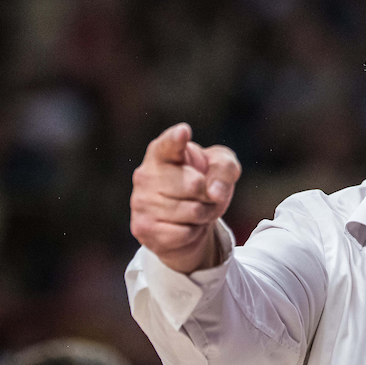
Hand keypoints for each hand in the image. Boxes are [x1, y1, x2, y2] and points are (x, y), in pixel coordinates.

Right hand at [130, 123, 240, 273]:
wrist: (187, 221)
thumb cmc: (202, 185)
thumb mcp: (222, 168)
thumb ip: (225, 169)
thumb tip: (214, 192)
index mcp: (162, 152)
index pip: (168, 144)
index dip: (176, 139)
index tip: (183, 131)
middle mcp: (145, 174)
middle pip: (194, 185)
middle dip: (209, 195)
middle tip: (204, 195)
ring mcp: (140, 202)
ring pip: (193, 211)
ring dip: (204, 214)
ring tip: (195, 210)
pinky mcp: (142, 228)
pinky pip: (184, 233)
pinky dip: (193, 233)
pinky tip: (183, 227)